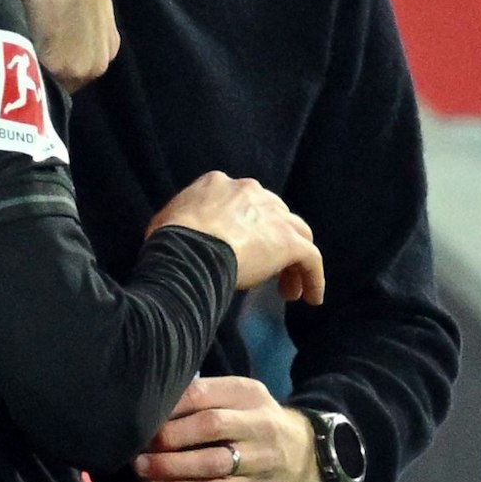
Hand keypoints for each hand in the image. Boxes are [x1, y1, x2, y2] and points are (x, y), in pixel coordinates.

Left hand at [133, 377, 324, 481]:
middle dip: (171, 438)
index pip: (203, 392)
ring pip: (213, 466)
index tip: (144, 415)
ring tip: (145, 471)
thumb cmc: (255, 420)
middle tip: (140, 446)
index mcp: (247, 393)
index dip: (170, 405)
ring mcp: (259, 460)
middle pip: (210, 426)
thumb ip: (205, 396)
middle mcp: (257, 424)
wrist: (306, 454)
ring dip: (173, 470)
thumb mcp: (240, 397)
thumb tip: (153, 404)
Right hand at [148, 173, 325, 304]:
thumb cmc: (170, 238)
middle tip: (266, 270)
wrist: (189, 250)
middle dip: (272, 240)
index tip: (241, 249)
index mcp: (219, 184)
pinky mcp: (289, 241)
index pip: (243, 202)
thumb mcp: (167, 220)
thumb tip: (180, 234)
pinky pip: (311, 259)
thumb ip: (183, 220)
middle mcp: (251, 191)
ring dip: (294, 260)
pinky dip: (314, 278)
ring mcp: (274, 215)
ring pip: (298, 233)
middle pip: (274, 215)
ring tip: (288, 290)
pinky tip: (311, 298)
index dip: (245, 226)